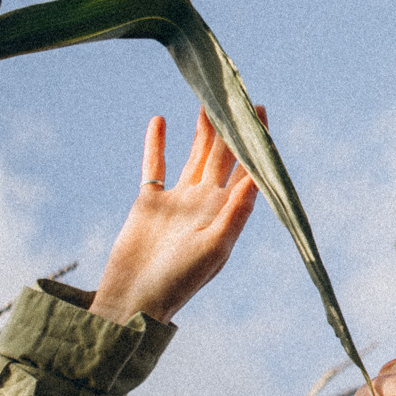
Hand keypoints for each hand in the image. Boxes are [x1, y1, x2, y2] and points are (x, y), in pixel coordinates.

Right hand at [87, 108, 261, 323]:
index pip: (247, 169)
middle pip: (222, 156)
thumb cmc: (178, 282)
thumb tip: (259, 177)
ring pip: (193, 155)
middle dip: (230, 128)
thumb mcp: (213, 247)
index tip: (260, 111)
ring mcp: (177, 200)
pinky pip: (155, 165)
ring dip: (202, 130)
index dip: (255, 142)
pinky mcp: (149, 202)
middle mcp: (205, 202)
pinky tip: (160, 120)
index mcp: (225, 212)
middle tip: (236, 95)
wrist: (134, 299)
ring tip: (208, 102)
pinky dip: (157, 143)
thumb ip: (236, 212)